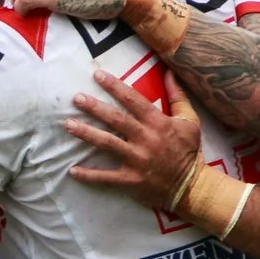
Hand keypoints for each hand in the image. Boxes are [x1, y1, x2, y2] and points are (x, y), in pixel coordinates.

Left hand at [67, 68, 205, 207]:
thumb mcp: (190, 121)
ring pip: (107, 143)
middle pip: (116, 119)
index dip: (115, 86)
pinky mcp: (131, 180)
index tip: (97, 75)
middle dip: (94, 107)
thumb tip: (170, 72)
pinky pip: (106, 177)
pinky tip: (72, 170)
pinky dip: (88, 175)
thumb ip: (178, 96)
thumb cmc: (189, 151)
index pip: (133, 100)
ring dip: (86, 133)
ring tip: (68, 125)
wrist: (192, 186)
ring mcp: (137, 160)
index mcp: (158, 123)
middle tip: (76, 98)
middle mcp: (146, 139)